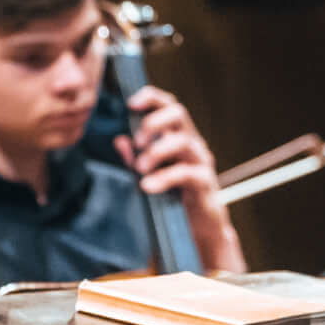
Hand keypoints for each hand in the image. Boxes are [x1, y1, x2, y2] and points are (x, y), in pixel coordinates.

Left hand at [114, 88, 247, 275]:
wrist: (197, 227)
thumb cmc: (173, 196)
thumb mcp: (148, 175)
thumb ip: (134, 158)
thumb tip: (119, 139)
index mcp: (177, 135)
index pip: (168, 105)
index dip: (151, 98)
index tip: (130, 103)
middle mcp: (192, 142)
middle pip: (178, 113)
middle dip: (153, 122)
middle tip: (137, 142)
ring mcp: (201, 160)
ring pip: (182, 141)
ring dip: (157, 151)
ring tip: (139, 169)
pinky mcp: (205, 181)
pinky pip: (186, 172)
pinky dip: (164, 178)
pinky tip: (148, 187)